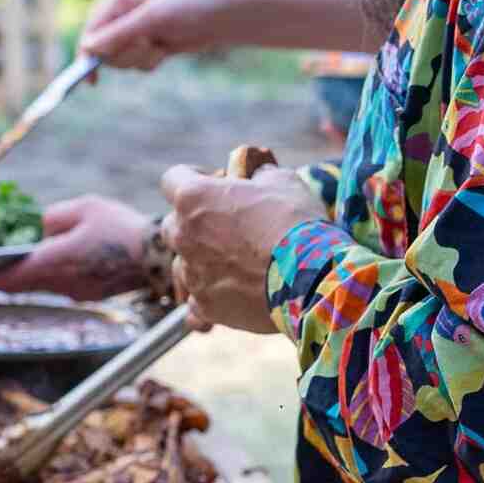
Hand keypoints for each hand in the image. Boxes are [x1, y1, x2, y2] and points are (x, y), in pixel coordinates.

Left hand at [0, 196, 155, 299]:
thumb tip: (40, 229)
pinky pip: (63, 284)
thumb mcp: (84, 208)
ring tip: (29, 255)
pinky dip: (55, 273)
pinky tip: (63, 258)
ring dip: (33, 272)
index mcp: (54, 263)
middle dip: (7, 273)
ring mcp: (75, 293)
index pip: (10, 277)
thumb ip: (54, 218)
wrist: (159, 257)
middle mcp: (60, 284)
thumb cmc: (121, 229)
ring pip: (43, 283)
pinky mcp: (89, 294)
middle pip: (24, 282)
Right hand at [79, 0, 226, 70]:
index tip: (91, 80)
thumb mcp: (152, 18)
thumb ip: (118, 33)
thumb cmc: (191, 6)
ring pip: (120, 61)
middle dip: (123, 56)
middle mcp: (123, 16)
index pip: (90, 33)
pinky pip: (137, 65)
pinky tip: (166, 50)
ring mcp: (136, 32)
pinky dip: (150, 63)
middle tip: (147, 45)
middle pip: (102, 51)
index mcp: (118, 1)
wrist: (225, 15)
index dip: (88, 56)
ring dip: (139, 60)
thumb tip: (86, 48)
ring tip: (161, 45)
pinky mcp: (149, 45)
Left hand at [158, 164, 328, 333]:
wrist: (311, 278)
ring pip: (183, 265)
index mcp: (194, 199)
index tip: (212, 183)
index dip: (192, 177)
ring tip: (235, 263)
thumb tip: (258, 177)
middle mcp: (183, 236)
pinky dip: (210, 298)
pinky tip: (230, 295)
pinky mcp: (204, 305)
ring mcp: (191, 274)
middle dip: (194, 223)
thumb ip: (260, 177)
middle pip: (174, 224)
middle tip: (227, 225)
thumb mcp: (283, 181)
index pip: (172, 179)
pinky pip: (196, 303)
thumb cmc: (296, 223)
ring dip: (201, 261)